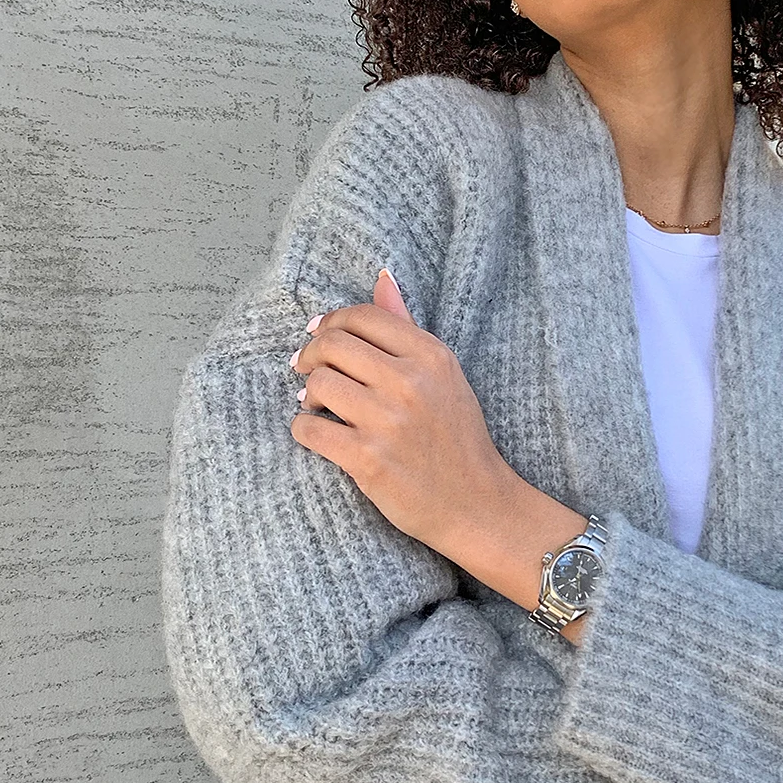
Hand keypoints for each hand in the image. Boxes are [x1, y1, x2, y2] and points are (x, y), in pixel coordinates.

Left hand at [290, 269, 589, 627]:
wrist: (477, 504)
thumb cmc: (458, 438)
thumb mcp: (445, 375)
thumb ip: (407, 327)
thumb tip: (381, 277)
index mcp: (432, 356)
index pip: (362, 316)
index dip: (332, 323)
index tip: (321, 338)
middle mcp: (411, 383)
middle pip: (332, 345)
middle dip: (311, 356)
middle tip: (309, 372)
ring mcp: (389, 423)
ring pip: (317, 384)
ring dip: (308, 396)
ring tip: (318, 407)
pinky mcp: (369, 460)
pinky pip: (309, 429)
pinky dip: (304, 429)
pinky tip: (319, 434)